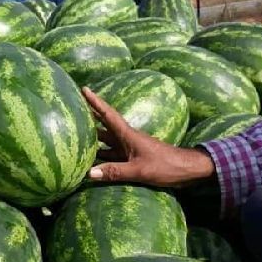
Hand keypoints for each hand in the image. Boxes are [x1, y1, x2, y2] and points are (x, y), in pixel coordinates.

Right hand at [82, 87, 214, 185]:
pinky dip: (101, 155)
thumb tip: (90, 172)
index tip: (84, 89)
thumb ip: (115, 171)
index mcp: (127, 135)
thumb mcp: (139, 170)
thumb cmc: (166, 166)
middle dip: (90, 116)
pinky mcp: (132, 158)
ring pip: (107, 140)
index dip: (95, 102)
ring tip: (77, 133)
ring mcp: (129, 148)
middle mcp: (126, 138)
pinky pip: (112, 154)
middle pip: (104, 125)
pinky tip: (92, 160)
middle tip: (74, 109)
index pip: (107, 114)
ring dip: (93, 137)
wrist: (187, 169)